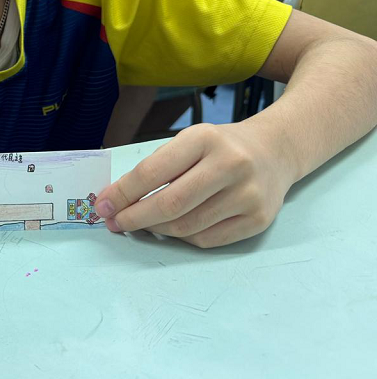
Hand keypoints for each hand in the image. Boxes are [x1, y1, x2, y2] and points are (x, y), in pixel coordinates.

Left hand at [93, 122, 293, 247]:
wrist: (275, 151)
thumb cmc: (219, 147)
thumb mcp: (188, 142)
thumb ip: (156, 167)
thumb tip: (114, 200)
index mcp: (205, 138)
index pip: (152, 172)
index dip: (122, 193)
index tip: (102, 206)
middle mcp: (231, 165)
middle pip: (169, 205)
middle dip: (133, 218)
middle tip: (114, 222)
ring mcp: (248, 195)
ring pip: (186, 227)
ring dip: (155, 230)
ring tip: (140, 224)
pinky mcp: (258, 220)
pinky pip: (206, 240)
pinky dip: (181, 238)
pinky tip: (170, 228)